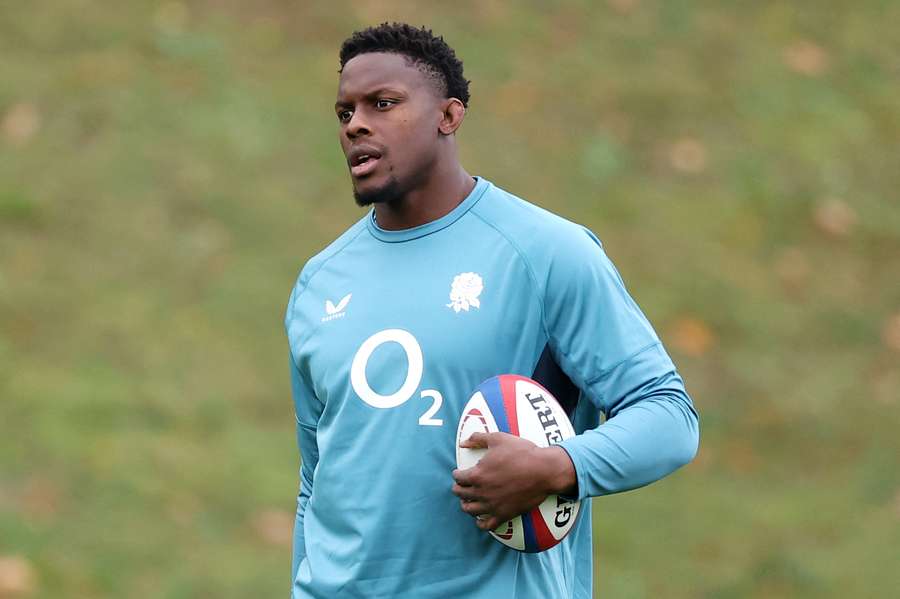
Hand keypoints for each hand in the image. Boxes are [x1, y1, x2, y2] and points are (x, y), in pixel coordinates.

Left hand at [451, 432, 576, 530]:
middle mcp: (481, 492)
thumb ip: (477, 439)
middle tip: (462, 486)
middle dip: (459, 488)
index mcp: (477, 474)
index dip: (457, 474)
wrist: (544, 470)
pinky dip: (481, 523)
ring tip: (468, 501)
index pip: (458, 478)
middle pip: (461, 494)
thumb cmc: (522, 452)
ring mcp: (492, 505)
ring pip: (470, 510)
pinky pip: (486, 526)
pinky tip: (481, 518)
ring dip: (466, 504)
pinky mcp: (504, 515)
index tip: (459, 473)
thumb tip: (462, 443)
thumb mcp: (498, 438)